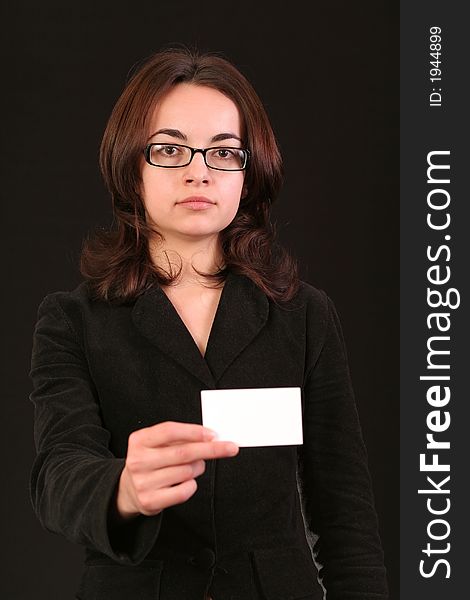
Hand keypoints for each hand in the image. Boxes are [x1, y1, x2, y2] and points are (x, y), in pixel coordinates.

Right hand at [116, 421, 238, 518]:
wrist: (129, 489)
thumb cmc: (151, 460)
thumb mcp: (156, 443)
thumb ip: (179, 438)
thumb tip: (210, 437)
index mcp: (139, 440)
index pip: (170, 431)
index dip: (194, 431)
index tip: (213, 434)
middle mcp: (138, 461)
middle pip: (183, 452)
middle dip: (210, 449)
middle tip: (229, 447)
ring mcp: (143, 482)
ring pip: (186, 472)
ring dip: (199, 467)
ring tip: (194, 466)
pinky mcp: (150, 501)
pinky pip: (184, 491)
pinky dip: (192, 485)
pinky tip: (186, 481)